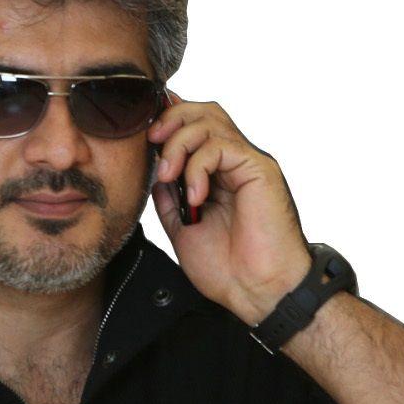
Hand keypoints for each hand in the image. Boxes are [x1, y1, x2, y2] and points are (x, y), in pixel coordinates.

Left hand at [148, 90, 314, 325]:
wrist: (257, 292)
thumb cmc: (229, 269)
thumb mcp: (182, 228)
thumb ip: (169, 198)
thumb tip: (154, 172)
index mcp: (217, 174)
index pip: (193, 126)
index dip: (167, 121)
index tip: (144, 138)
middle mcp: (234, 163)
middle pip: (202, 111)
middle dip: (170, 120)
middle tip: (151, 145)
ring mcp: (247, 163)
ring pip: (210, 120)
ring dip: (178, 143)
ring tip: (169, 176)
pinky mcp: (259, 169)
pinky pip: (222, 145)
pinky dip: (198, 166)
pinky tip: (195, 196)